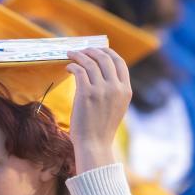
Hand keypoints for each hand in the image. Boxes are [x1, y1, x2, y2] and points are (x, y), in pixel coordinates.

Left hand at [66, 48, 131, 172]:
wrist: (94, 145)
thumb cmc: (101, 128)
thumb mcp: (116, 107)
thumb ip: (114, 90)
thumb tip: (102, 71)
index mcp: (126, 91)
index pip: (119, 62)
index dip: (107, 52)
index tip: (97, 50)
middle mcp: (116, 88)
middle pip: (105, 58)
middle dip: (92, 50)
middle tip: (81, 50)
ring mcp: (102, 90)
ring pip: (90, 62)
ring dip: (79, 55)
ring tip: (71, 54)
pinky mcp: (87, 94)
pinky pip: (79, 71)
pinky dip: (73, 65)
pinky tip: (69, 67)